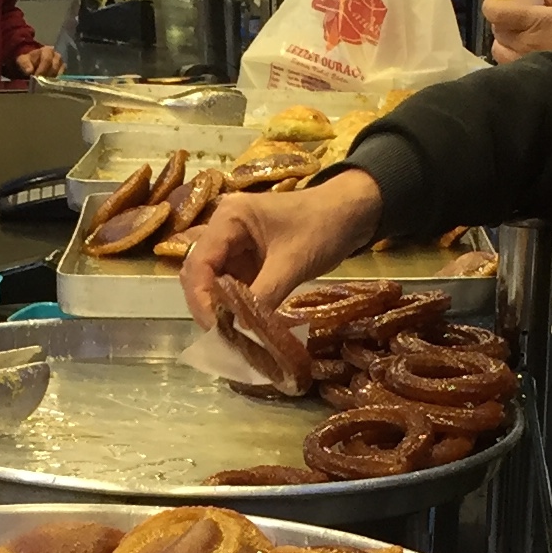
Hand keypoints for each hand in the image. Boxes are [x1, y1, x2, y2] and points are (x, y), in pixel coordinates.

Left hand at [16, 45, 64, 79]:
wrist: (33, 63)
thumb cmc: (29, 61)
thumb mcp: (23, 60)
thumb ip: (25, 64)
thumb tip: (29, 71)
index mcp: (47, 50)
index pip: (47, 59)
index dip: (42, 69)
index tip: (36, 76)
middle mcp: (56, 55)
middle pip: (54, 67)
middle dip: (47, 75)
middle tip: (40, 82)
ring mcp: (61, 63)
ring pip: (59, 72)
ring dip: (51, 79)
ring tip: (44, 83)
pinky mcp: (63, 70)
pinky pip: (62, 76)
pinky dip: (55, 81)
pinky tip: (49, 84)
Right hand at [178, 168, 382, 325]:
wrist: (352, 214)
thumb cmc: (323, 227)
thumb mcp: (292, 263)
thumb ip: (262, 297)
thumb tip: (240, 332)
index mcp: (229, 218)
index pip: (198, 262)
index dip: (201, 299)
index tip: (215, 329)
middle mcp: (223, 229)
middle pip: (199, 274)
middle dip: (208, 306)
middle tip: (223, 338)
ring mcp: (234, 245)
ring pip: (213, 283)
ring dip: (221, 309)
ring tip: (233, 337)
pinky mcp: (247, 260)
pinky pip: (232, 287)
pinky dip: (237, 307)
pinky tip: (244, 326)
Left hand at [486, 0, 551, 59]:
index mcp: (534, 21)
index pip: (496, 12)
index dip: (492, 4)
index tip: (498, 0)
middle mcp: (521, 41)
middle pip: (496, 28)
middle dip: (502, 21)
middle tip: (515, 18)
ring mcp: (519, 61)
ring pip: (497, 47)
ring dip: (503, 40)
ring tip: (518, 38)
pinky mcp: (522, 75)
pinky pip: (505, 62)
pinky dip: (508, 55)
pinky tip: (523, 54)